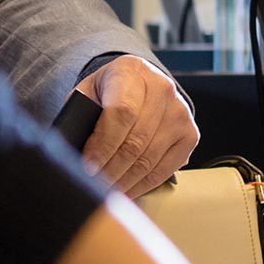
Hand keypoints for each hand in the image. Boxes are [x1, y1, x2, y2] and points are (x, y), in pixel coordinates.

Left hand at [75, 56, 197, 198]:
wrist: (137, 83)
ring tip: (105, 192)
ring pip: (150, 159)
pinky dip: (143, 185)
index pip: (121, 113)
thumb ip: (80, 116)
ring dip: (125, 181)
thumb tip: (74, 153)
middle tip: (92, 186)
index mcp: (131, 72)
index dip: (103, 145)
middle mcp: (162, 89)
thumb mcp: (87, 93)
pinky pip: (166, 168)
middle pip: (136, 141)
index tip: (88, 167)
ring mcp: (180, 113)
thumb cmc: (107, 91)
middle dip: (111, 170)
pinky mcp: (189, 134)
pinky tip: (126, 190)